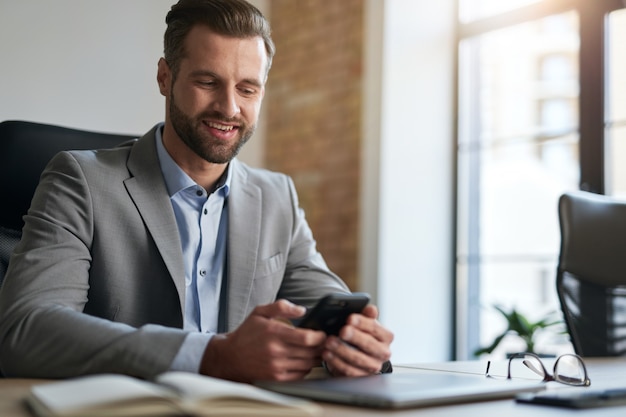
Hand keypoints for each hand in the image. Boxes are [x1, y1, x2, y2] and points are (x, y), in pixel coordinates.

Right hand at [199, 299, 325, 382]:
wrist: (231, 357)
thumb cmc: (247, 333)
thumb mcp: (260, 313)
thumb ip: (281, 307)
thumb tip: (302, 310)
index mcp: (274, 333)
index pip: (306, 337)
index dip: (319, 336)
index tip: (322, 333)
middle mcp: (276, 351)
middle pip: (310, 352)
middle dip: (321, 346)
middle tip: (324, 342)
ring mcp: (276, 367)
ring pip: (308, 364)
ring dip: (316, 357)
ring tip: (317, 350)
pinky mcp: (276, 378)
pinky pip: (300, 375)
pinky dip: (307, 368)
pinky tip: (305, 360)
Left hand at [322, 304, 392, 376]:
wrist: (360, 354)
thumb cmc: (362, 335)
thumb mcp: (365, 323)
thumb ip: (367, 315)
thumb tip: (371, 309)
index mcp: (386, 336)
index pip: (375, 328)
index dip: (362, 323)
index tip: (349, 318)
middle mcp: (383, 353)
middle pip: (369, 344)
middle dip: (354, 337)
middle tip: (342, 331)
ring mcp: (374, 366)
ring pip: (358, 359)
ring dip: (342, 350)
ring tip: (329, 342)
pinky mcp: (362, 377)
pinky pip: (349, 371)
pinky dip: (336, 362)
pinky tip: (327, 354)